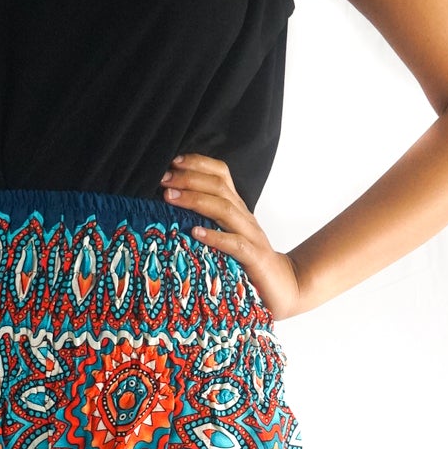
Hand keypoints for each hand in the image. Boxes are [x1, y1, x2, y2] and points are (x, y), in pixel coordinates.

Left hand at [160, 153, 301, 320]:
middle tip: (163, 179)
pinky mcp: (255, 259)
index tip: (172, 162)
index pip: (221, 174)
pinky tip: (195, 233)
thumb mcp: (225, 235)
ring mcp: (251, 236)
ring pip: (225, 209)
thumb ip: (207, 220)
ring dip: (196, 200)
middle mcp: (244, 216)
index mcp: (236, 208)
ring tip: (171, 198)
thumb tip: (171, 210)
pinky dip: (215, 237)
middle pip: (219, 186)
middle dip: (189, 179)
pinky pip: (235, 244)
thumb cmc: (247, 262)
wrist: (284, 286)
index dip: (198, 164)